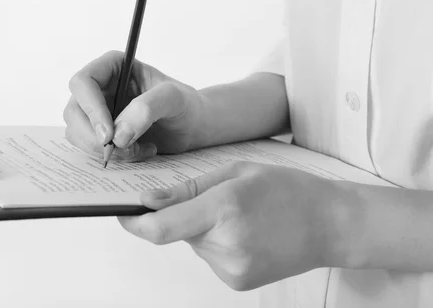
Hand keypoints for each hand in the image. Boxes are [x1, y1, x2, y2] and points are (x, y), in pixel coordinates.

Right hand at [64, 50, 204, 160]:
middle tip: (124, 150)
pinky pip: (90, 149)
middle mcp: (99, 87)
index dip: (91, 109)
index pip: (83, 82)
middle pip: (73, 112)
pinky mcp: (100, 133)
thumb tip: (118, 135)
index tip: (109, 135)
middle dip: (95, 137)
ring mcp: (96, 111)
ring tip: (139, 149)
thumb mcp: (173, 99)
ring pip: (77, 133)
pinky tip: (139, 152)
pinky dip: (113, 157)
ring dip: (106, 150)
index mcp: (112, 66)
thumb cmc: (185, 104)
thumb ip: (147, 109)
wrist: (192, 126)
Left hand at [119, 161, 342, 289]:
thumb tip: (148, 201)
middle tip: (216, 201)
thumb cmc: (288, 190)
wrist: (330, 225)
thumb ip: (187, 189)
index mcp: (224, 209)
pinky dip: (217, 243)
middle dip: (185, 215)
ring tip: (239, 217)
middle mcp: (226, 245)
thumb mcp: (236, 172)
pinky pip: (209, 257)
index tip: (122, 213)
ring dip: (203, 229)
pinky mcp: (237, 282)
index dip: (134, 222)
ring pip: (194, 243)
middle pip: (177, 231)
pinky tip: (245, 234)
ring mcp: (232, 269)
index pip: (159, 228)